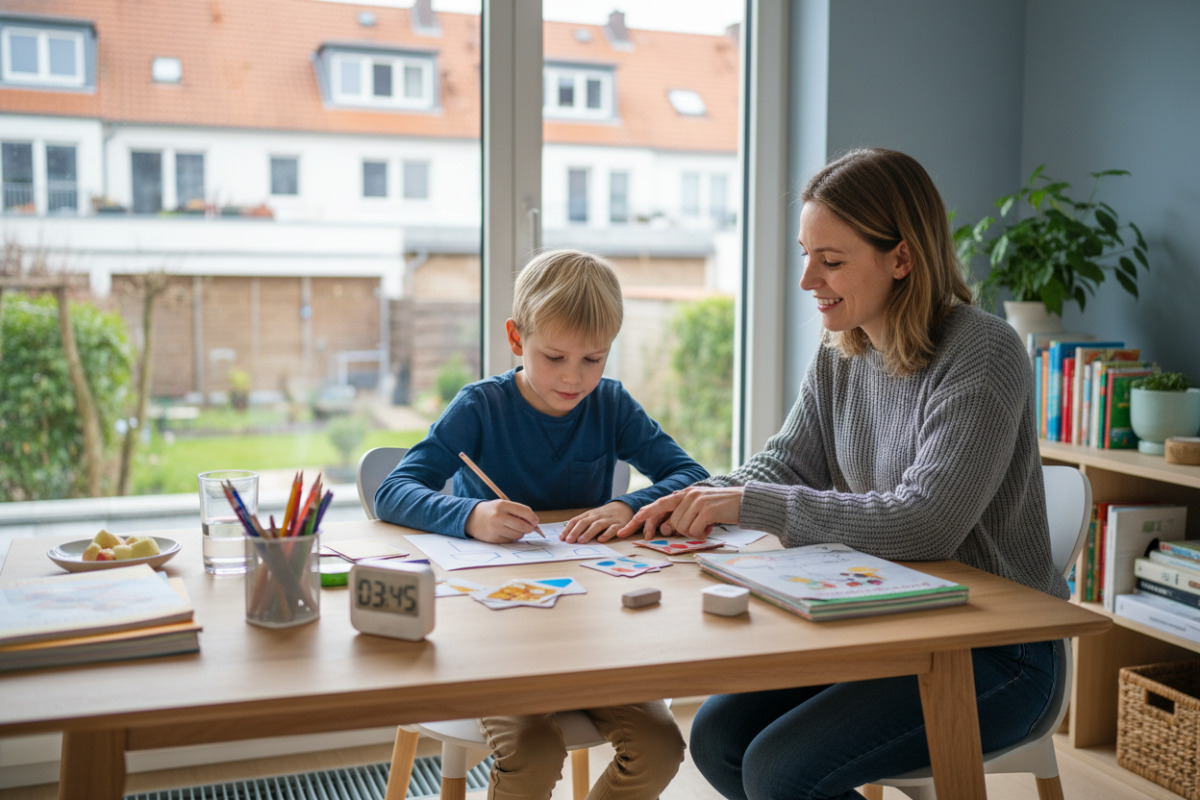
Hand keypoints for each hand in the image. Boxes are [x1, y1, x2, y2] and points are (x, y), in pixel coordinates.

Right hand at [465, 500, 540, 542]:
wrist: (471, 518)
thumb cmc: (492, 511)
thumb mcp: (503, 505)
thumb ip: (517, 512)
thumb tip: (534, 523)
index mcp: (502, 505)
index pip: (524, 511)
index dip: (533, 518)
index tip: (536, 521)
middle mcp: (498, 516)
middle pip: (522, 526)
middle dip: (530, 528)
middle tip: (530, 528)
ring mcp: (495, 528)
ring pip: (518, 535)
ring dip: (520, 533)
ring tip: (514, 528)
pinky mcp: (493, 539)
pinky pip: (510, 540)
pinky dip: (511, 537)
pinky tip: (505, 532)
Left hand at [560, 501, 634, 542]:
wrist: (624, 507)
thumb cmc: (604, 516)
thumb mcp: (592, 517)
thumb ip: (582, 525)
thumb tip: (567, 537)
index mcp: (589, 515)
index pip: (576, 520)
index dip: (568, 529)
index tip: (561, 538)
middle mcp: (597, 516)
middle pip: (584, 522)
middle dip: (575, 531)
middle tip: (569, 541)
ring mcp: (608, 520)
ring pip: (597, 525)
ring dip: (588, 533)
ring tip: (581, 541)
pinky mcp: (619, 525)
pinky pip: (612, 529)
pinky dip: (606, 534)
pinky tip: (601, 540)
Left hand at [614, 486, 744, 539]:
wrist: (747, 502)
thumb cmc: (723, 508)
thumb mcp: (701, 508)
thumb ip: (684, 513)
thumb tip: (667, 527)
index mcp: (685, 493)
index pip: (658, 504)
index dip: (642, 516)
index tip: (626, 528)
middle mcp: (688, 495)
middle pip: (673, 522)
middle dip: (684, 531)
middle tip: (700, 528)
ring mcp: (697, 501)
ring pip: (682, 527)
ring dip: (695, 532)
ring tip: (708, 525)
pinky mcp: (706, 510)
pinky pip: (694, 530)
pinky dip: (703, 533)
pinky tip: (712, 527)